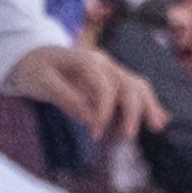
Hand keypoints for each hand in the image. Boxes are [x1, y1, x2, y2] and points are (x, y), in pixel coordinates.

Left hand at [6, 38, 159, 143]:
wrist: (32, 55)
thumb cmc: (35, 69)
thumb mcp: (42, 82)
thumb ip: (65, 97)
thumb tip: (88, 116)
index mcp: (86, 60)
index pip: (105, 85)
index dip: (104, 110)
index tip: (96, 133)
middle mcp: (104, 63)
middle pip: (129, 83)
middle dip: (133, 110)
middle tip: (127, 137)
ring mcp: (110, 70)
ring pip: (137, 85)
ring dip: (147, 106)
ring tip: (156, 127)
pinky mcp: (112, 80)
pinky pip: (134, 90)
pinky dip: (147, 104)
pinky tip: (159, 120)